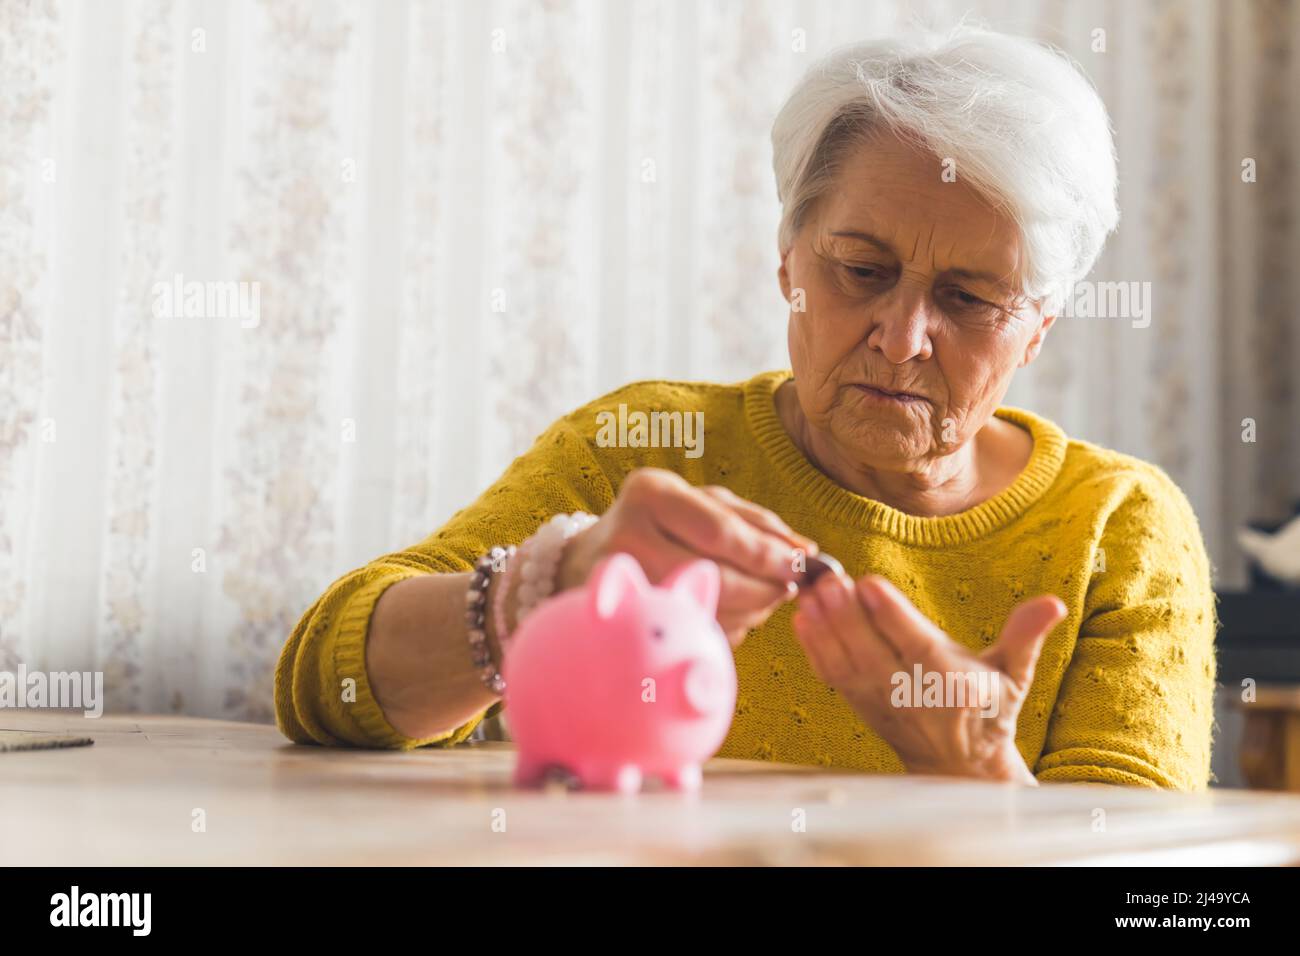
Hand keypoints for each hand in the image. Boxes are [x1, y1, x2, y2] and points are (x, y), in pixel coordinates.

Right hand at [554, 468, 815, 644]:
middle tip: (787, 589)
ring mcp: (622, 585)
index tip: (801, 565)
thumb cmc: (657, 524)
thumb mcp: (699, 504)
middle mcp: (628, 537)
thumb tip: (807, 552)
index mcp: (650, 493)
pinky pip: (694, 633)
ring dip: (749, 612)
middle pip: (716, 577)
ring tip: (758, 598)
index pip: (720, 532)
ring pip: (710, 611)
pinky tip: (723, 611)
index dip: (767, 554)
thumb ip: (754, 522)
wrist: (585, 561)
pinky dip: (723, 627)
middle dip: (764, 589)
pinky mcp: (625, 624)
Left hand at [792, 572, 1065, 782]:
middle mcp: (911, 694)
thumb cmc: (989, 708)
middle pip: (872, 652)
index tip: (867, 583)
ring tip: (808, 593)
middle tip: (827, 579)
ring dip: (823, 629)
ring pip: (846, 664)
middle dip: (845, 615)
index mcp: (951, 682)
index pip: (916, 645)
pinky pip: (832, 678)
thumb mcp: (1015, 674)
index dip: (890, 615)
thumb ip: (1025, 635)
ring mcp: (880, 703)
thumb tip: (1053, 603)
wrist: (960, 764)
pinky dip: (813, 650)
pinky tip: (800, 620)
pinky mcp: (859, 706)